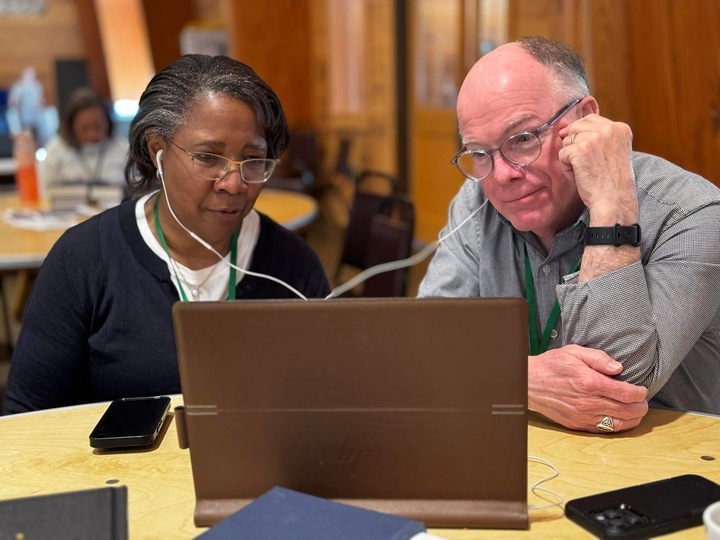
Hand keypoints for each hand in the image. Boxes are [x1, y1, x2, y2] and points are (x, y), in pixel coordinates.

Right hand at [528, 344, 648, 432]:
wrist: (529, 383)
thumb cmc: (551, 366)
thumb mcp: (574, 352)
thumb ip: (598, 358)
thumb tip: (618, 368)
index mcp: (589, 382)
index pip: (625, 393)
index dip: (639, 393)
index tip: (642, 390)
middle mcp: (588, 402)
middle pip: (626, 411)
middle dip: (640, 406)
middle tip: (642, 401)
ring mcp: (582, 416)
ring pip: (618, 424)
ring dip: (632, 419)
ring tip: (635, 411)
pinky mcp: (577, 424)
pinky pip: (603, 430)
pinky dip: (617, 426)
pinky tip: (620, 419)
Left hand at [558, 114, 637, 224]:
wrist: (614, 200)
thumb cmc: (612, 181)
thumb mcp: (614, 151)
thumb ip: (600, 137)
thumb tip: (568, 129)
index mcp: (620, 128)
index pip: (590, 119)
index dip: (580, 132)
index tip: (584, 150)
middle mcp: (609, 129)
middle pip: (576, 127)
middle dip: (573, 144)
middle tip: (584, 162)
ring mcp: (594, 138)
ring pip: (567, 140)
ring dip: (570, 157)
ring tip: (585, 170)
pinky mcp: (580, 150)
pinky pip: (562, 154)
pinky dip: (566, 167)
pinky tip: (579, 175)